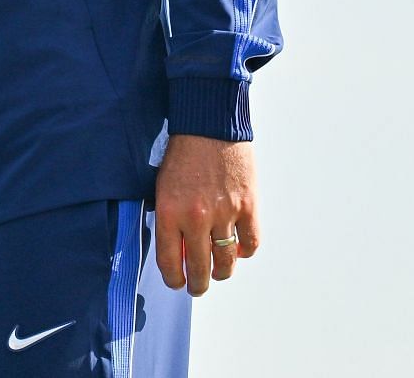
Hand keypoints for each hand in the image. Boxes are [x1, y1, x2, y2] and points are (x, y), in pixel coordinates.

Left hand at [153, 135, 259, 295]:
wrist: (208, 125)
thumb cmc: (181, 155)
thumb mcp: (162, 187)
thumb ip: (169, 219)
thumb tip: (176, 250)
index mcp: (170, 212)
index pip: (170, 261)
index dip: (173, 278)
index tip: (176, 283)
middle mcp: (196, 217)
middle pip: (199, 268)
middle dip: (197, 284)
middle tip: (197, 287)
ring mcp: (225, 213)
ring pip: (226, 262)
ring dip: (222, 273)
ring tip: (218, 273)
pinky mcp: (248, 206)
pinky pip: (250, 243)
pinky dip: (245, 251)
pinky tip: (238, 250)